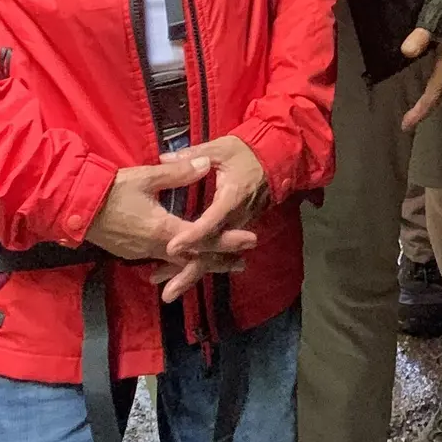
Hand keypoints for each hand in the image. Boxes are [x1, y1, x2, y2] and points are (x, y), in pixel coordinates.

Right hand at [85, 153, 256, 297]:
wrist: (75, 209)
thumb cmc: (111, 190)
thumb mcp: (145, 176)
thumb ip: (177, 173)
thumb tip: (204, 164)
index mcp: (163, 229)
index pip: (202, 238)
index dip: (226, 240)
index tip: (249, 241)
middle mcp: (155, 246)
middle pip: (193, 259)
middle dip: (219, 260)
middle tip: (242, 264)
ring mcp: (142, 252)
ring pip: (178, 262)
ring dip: (200, 263)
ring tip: (219, 265)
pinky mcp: (132, 252)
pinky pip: (162, 261)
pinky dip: (179, 262)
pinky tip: (183, 261)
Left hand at [158, 134, 268, 301]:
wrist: (277, 159)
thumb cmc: (247, 152)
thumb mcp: (221, 148)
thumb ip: (193, 155)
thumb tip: (164, 157)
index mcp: (232, 197)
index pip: (211, 221)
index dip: (193, 236)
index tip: (171, 248)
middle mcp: (236, 218)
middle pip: (212, 251)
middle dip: (190, 272)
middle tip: (168, 293)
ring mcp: (237, 227)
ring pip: (214, 256)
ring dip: (191, 273)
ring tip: (169, 292)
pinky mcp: (236, 229)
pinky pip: (218, 252)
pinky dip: (200, 264)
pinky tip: (181, 275)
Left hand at [398, 29, 441, 129]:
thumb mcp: (435, 22)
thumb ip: (420, 37)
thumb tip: (406, 51)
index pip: (433, 95)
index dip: (420, 112)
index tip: (406, 125)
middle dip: (427, 109)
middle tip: (412, 119)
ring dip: (437, 99)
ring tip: (424, 105)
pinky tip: (440, 82)